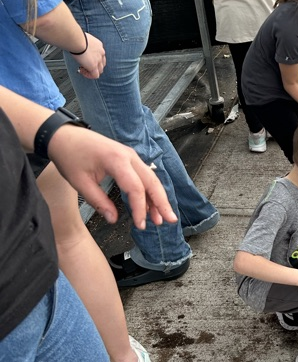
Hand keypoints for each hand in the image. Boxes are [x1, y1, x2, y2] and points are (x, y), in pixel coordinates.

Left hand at [46, 128, 177, 228]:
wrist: (63, 136)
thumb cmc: (69, 156)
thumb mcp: (80, 183)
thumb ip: (98, 202)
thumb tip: (114, 220)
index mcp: (116, 160)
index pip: (136, 188)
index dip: (140, 208)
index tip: (140, 225)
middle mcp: (129, 156)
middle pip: (152, 181)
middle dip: (162, 202)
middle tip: (170, 220)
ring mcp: (130, 155)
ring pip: (151, 178)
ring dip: (157, 197)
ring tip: (161, 217)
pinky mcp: (128, 158)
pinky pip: (144, 175)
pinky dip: (149, 190)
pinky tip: (150, 205)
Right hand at [72, 33, 105, 78]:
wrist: (77, 40)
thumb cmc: (76, 37)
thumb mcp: (83, 38)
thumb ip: (84, 43)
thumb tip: (78, 43)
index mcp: (99, 45)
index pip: (100, 54)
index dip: (93, 58)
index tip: (86, 58)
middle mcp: (101, 53)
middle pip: (102, 63)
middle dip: (94, 66)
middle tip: (85, 65)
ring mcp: (98, 60)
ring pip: (100, 70)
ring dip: (92, 71)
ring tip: (83, 69)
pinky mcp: (93, 66)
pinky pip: (95, 75)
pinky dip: (89, 75)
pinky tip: (82, 72)